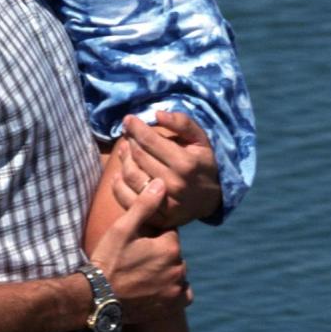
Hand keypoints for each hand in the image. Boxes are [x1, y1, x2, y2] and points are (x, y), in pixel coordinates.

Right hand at [90, 178, 191, 321]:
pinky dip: (175, 291)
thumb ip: (144, 206)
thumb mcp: (122, 229)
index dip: (154, 237)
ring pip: (178, 273)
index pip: (170, 234)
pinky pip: (184, 295)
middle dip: (161, 254)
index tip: (138, 243)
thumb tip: (161, 183)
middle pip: (174, 254)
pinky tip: (158, 288)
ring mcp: (176, 289)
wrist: (96, 298)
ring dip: (167, 272)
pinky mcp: (172, 306)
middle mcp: (178, 268)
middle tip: (137, 261)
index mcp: (170, 247)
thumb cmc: (108, 260)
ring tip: (144, 276)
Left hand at [112, 112, 221, 226]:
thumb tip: (157, 114)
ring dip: (123, 160)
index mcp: (185, 163)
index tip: (128, 119)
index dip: (136, 127)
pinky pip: (128, 200)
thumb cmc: (203, 163)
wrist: (212, 198)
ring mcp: (165, 203)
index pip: (150, 141)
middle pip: (139, 157)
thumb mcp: (201, 140)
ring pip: (131, 177)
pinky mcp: (157, 218)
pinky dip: (118, 186)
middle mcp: (174, 184)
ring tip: (124, 150)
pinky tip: (119, 173)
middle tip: (127, 134)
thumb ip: (182, 123)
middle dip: (130, 141)